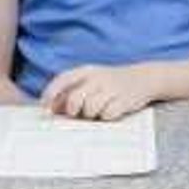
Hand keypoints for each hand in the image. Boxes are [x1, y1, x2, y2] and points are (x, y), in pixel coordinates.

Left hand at [40, 63, 155, 120]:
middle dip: (72, 110)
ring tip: (97, 111)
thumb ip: (71, 92)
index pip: (63, 80)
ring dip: (90, 114)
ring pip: (89, 109)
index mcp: (86, 71)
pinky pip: (107, 115)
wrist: (144, 78)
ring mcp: (111, 89)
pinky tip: (111, 111)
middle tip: (77, 113)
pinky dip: (106, 116)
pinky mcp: (123, 100)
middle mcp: (97, 78)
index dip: (51, 93)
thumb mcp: (91, 82)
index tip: (44, 107)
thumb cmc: (110, 83)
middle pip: (74, 100)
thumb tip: (52, 108)